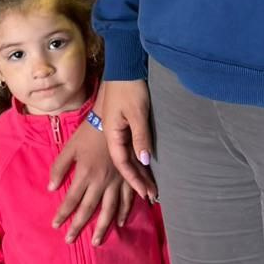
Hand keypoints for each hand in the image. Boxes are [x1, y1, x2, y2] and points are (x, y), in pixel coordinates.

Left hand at [49, 117, 134, 244]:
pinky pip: (128, 199)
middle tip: (70, 240)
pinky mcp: (129, 178)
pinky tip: (120, 223)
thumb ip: (59, 168)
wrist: (112, 119)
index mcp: (85, 173)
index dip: (63, 214)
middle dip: (78, 226)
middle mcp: (101, 181)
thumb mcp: (69, 147)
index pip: (71, 200)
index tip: (55, 225)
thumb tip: (50, 188)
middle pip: (89, 209)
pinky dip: (124, 213)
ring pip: (109, 210)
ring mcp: (117, 181)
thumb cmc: (88, 133)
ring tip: (95, 242)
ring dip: (102, 228)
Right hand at [103, 79, 157, 201]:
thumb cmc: (130, 88)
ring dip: (138, 172)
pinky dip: (138, 159)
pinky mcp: (124, 125)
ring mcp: (117, 131)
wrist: (124, 67)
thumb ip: (140, 137)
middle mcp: (113, 135)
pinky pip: (130, 148)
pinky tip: (144, 167)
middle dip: (137, 180)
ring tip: (150, 188)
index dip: (134, 178)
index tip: (146, 193)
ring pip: (128, 157)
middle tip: (152, 196)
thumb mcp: (137, 113)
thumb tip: (145, 160)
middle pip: (124, 163)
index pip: (123, 163)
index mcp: (112, 134)